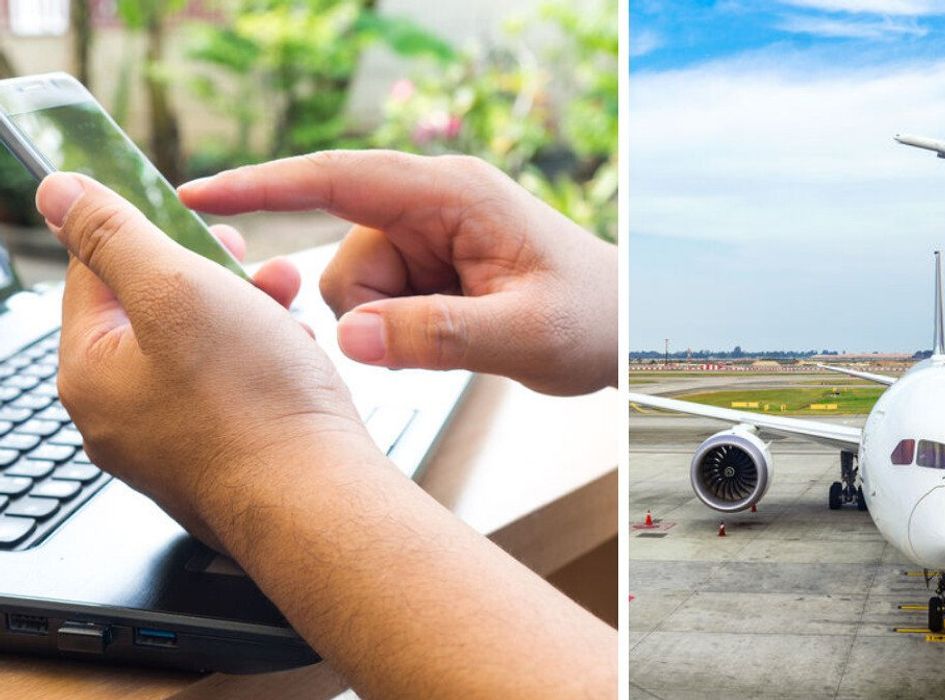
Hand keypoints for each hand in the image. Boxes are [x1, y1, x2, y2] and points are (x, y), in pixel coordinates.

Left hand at [38, 173, 372, 550]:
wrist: (316, 500)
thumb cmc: (253, 403)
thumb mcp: (177, 288)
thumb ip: (114, 234)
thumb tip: (57, 191)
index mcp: (88, 371)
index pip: (94, 274)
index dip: (148, 232)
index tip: (196, 219)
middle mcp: (117, 414)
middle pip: (151, 312)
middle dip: (208, 275)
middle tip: (248, 259)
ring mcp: (167, 443)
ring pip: (198, 350)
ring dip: (243, 312)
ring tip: (287, 303)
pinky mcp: (217, 459)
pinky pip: (229, 390)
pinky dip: (261, 361)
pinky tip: (294, 355)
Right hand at [179, 151, 617, 396]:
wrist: (625, 329)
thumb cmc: (595, 317)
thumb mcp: (523, 334)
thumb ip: (434, 335)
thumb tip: (347, 337)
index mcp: (454, 195)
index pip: (340, 179)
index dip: (265, 186)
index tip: (200, 195)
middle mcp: (433, 205)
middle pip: (341, 253)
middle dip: (370, 309)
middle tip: (437, 336)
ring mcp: (428, 236)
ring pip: (353, 289)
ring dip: (390, 324)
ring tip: (460, 332)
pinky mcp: (428, 267)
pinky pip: (376, 304)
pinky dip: (399, 330)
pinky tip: (453, 333)